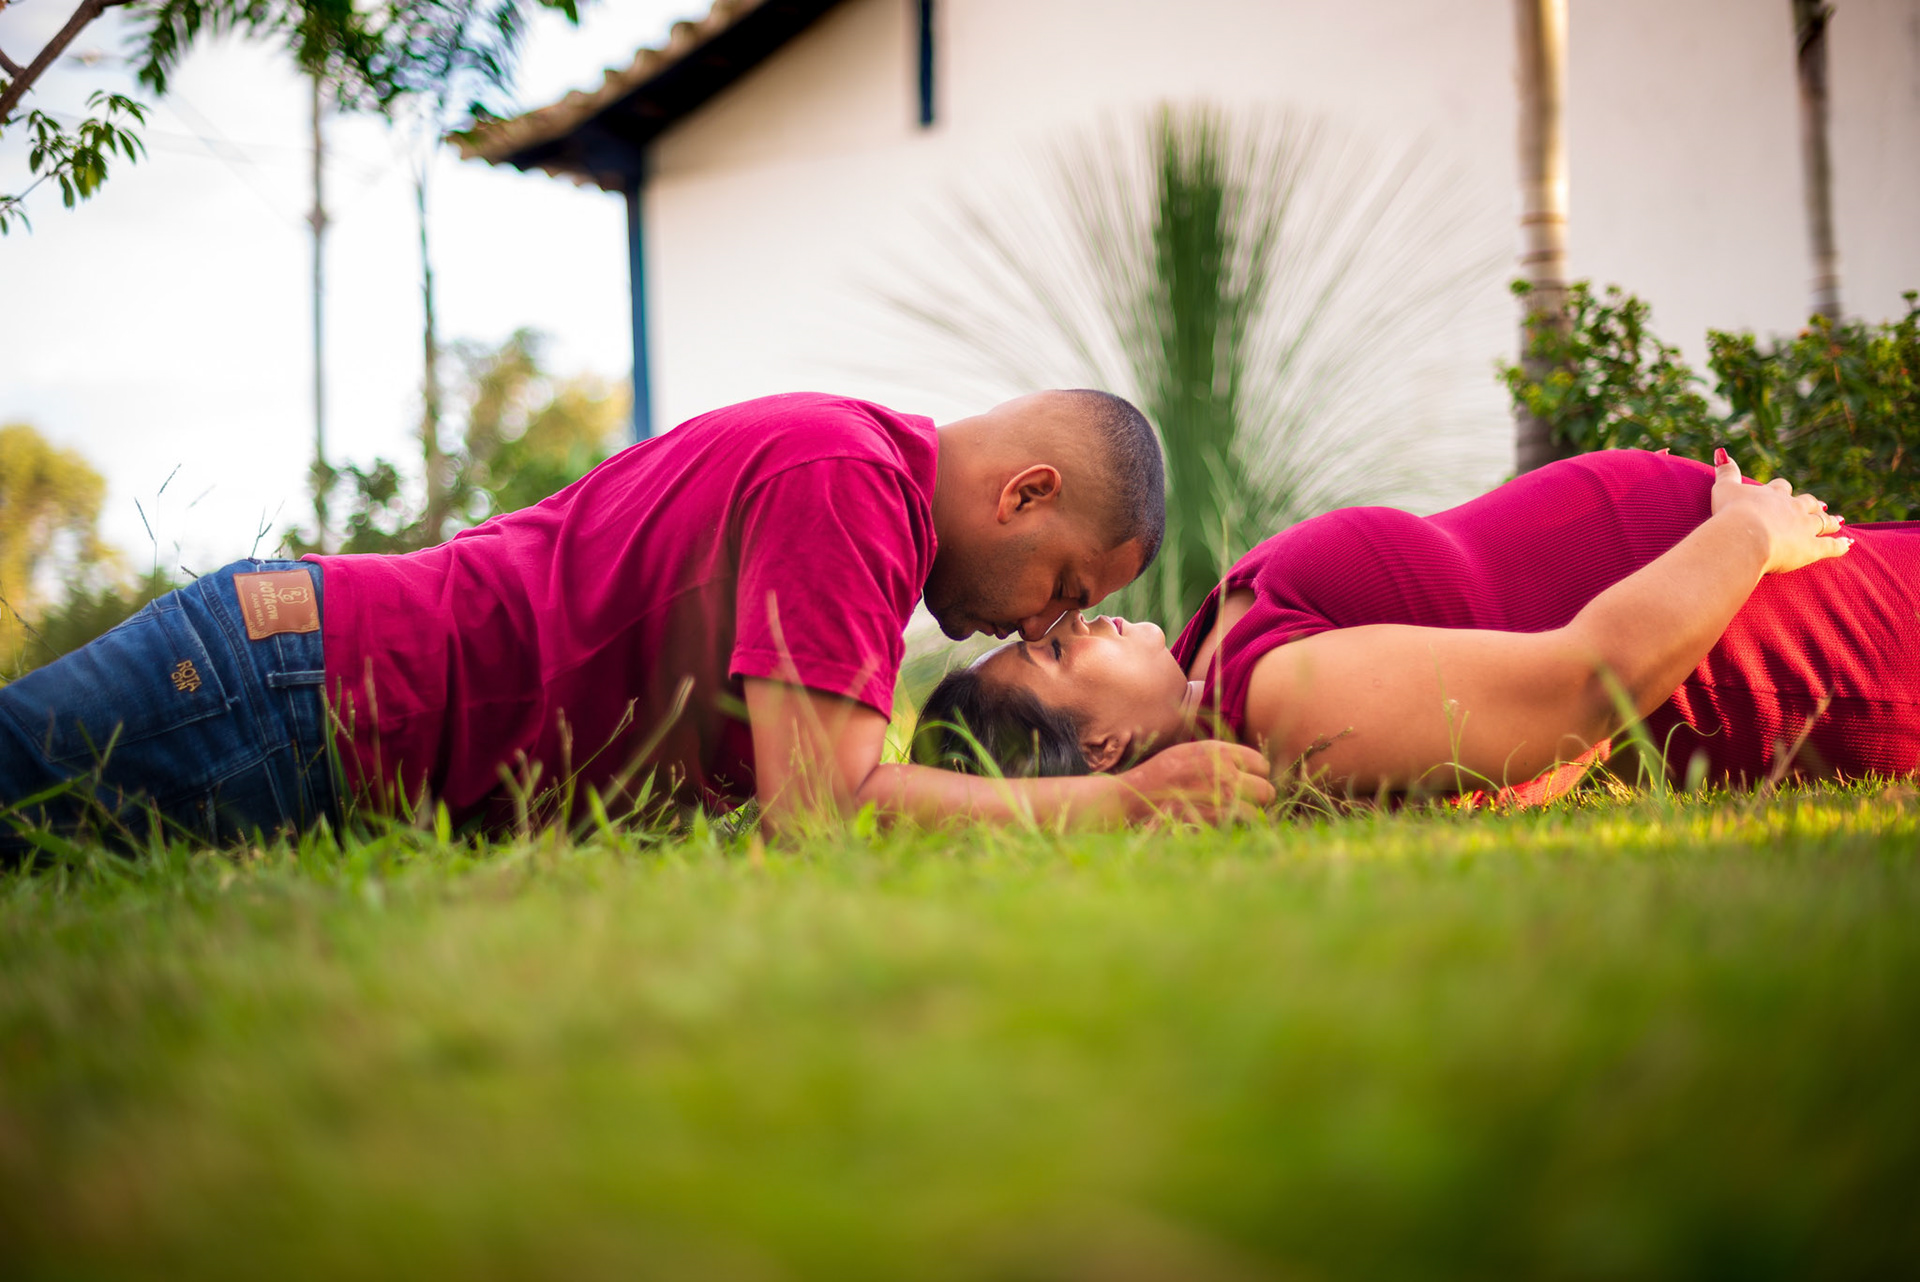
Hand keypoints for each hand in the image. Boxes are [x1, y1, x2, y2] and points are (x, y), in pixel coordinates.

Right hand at [1115, 739, 1274, 822]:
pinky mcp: (1217, 818)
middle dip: (1257, 799)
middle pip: (1266, 789)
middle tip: (1242, 805)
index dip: (1254, 777)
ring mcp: (1222, 795)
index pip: (1260, 764)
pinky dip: (1238, 828)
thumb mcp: (1188, 752)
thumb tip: (1248, 768)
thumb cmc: (1159, 777)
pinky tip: (1222, 826)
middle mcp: (1224, 770)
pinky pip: (1245, 824)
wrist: (1132, 798)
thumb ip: (1218, 756)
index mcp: (1217, 751)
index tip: (1244, 785)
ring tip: (1232, 818)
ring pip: (1259, 809)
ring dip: (1249, 816)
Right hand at [1709, 448, 1852, 574]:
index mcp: (1772, 495)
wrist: (1743, 536)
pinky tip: (1848, 544)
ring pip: (1822, 522)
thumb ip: (1726, 472)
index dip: (1783, 490)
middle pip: (1807, 503)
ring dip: (1831, 521)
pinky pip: (1830, 546)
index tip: (1785, 490)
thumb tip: (1721, 451)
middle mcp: (1793, 508)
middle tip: (1821, 505)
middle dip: (1813, 504)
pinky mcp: (1811, 548)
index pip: (1781, 488)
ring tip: (1839, 521)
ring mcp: (1805, 528)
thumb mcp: (1724, 489)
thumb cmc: (1730, 513)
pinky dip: (1840, 545)